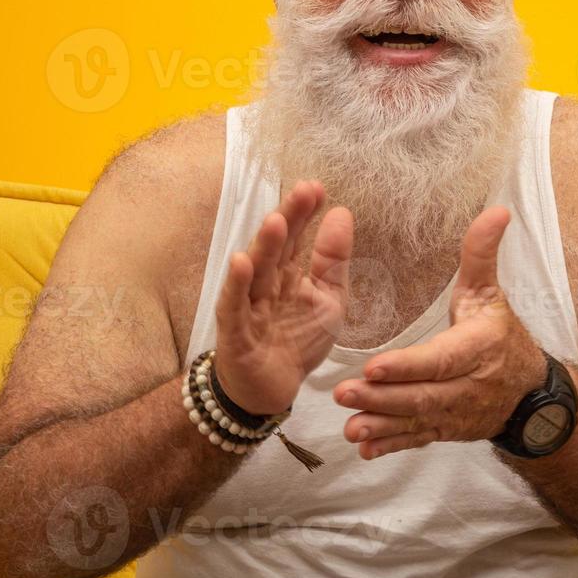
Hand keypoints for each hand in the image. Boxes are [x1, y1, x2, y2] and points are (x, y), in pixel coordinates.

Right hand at [214, 180, 352, 415]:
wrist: (270, 390)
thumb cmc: (296, 341)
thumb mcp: (328, 298)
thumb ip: (333, 259)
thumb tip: (343, 212)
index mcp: (289, 272)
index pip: (297, 236)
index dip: (306, 212)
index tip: (318, 187)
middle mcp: (266, 282)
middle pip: (276, 246)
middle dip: (289, 219)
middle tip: (303, 191)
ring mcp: (248, 304)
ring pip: (255, 270)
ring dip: (265, 245)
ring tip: (276, 220)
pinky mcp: (235, 331)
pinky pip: (234, 305)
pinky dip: (236, 284)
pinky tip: (241, 262)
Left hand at [333, 205, 547, 459]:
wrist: (530, 393)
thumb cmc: (501, 334)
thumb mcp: (490, 293)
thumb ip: (481, 254)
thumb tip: (497, 210)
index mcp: (477, 348)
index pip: (440, 360)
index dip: (407, 366)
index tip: (373, 366)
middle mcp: (468, 386)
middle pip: (423, 396)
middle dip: (383, 398)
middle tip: (343, 392)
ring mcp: (456, 414)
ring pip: (417, 422)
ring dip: (382, 425)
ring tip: (349, 426)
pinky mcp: (446, 432)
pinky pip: (418, 441)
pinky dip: (391, 446)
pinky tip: (363, 448)